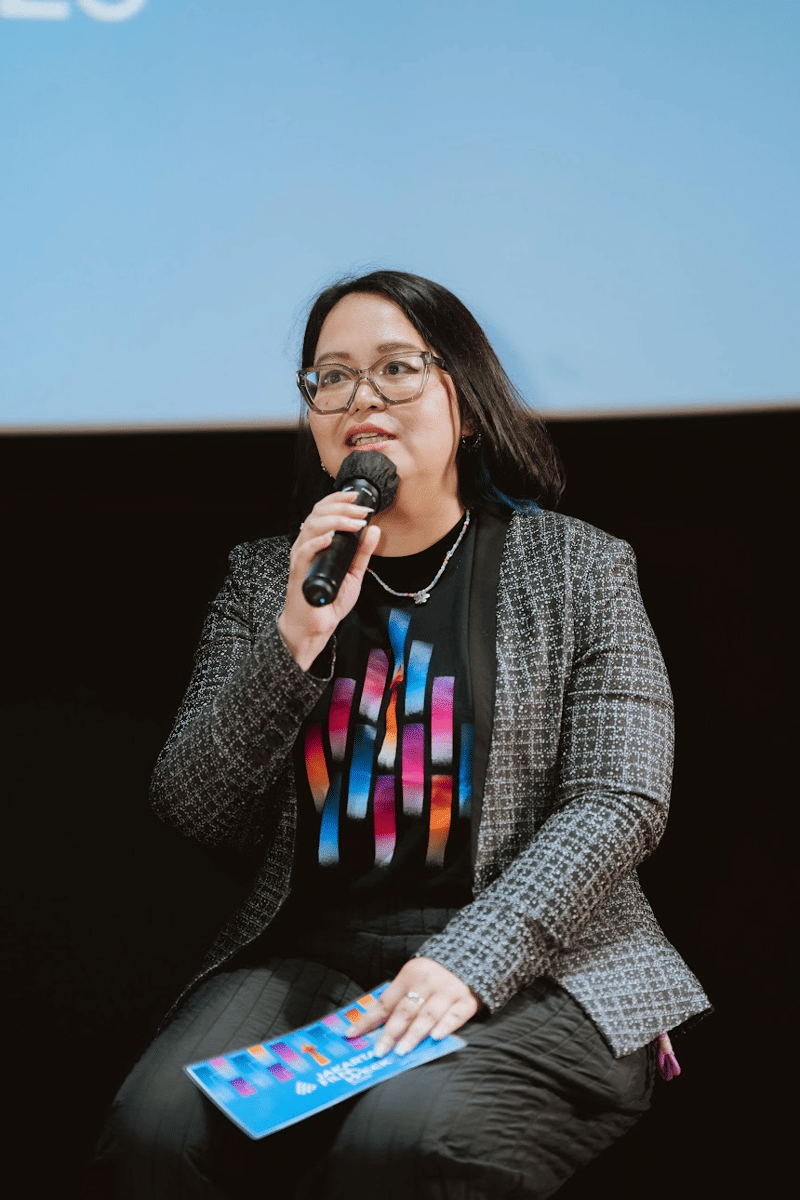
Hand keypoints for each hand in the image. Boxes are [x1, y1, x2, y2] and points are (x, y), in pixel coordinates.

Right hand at [278, 491, 380, 669]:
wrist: (315, 626)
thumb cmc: (329, 600)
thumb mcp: (353, 572)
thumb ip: (363, 552)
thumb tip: (375, 529)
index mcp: (317, 542)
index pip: (323, 511)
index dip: (338, 500)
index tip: (357, 497)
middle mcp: (307, 545)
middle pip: (318, 514)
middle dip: (341, 507)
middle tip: (361, 511)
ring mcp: (301, 557)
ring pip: (312, 527)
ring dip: (335, 521)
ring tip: (354, 523)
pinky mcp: (299, 572)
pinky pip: (304, 551)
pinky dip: (317, 542)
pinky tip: (330, 538)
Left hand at [347, 958, 479, 1056]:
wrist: (473, 956)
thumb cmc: (435, 976)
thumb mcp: (413, 979)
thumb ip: (398, 1000)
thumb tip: (373, 1027)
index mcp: (410, 975)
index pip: (386, 1001)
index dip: (369, 1019)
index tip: (352, 1035)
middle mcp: (428, 982)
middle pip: (406, 1010)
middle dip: (391, 1032)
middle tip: (379, 1051)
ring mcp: (448, 991)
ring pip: (428, 1015)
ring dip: (413, 1034)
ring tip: (401, 1051)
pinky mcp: (467, 1001)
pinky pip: (455, 1015)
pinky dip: (446, 1026)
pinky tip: (435, 1038)